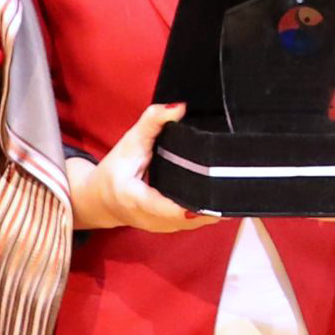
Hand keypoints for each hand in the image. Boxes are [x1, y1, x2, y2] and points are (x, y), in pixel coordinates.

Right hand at [72, 103, 219, 233]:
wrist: (100, 199)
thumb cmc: (115, 170)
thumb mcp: (130, 142)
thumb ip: (152, 122)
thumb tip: (179, 107)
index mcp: (134, 198)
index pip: (163, 208)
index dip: (187, 207)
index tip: (209, 204)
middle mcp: (148, 218)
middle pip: (186, 217)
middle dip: (210, 206)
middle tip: (234, 188)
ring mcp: (160, 227)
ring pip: (193, 223)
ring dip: (212, 211)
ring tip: (233, 192)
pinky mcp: (168, 228)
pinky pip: (192, 222)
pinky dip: (206, 212)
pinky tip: (221, 199)